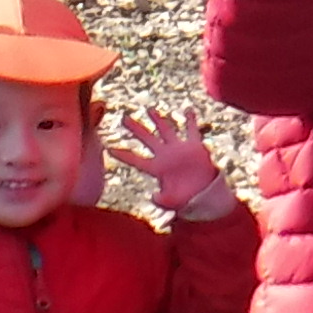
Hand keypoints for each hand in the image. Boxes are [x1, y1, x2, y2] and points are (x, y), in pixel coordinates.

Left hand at [107, 105, 229, 215]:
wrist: (204, 194)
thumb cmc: (185, 199)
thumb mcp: (171, 202)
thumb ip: (162, 200)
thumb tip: (154, 197)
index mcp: (157, 169)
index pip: (136, 160)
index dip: (124, 156)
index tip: (109, 149)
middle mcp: (165, 156)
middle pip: (147, 139)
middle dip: (136, 128)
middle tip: (124, 118)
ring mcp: (178, 149)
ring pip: (166, 131)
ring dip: (158, 120)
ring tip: (150, 110)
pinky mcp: (194, 147)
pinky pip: (192, 131)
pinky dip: (191, 121)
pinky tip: (188, 110)